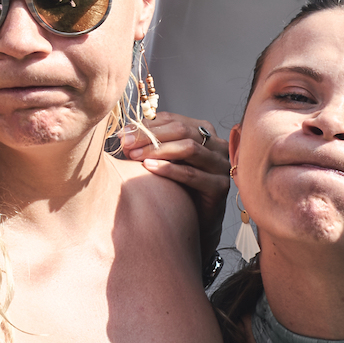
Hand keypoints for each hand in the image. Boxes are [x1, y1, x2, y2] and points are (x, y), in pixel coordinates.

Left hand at [117, 109, 230, 246]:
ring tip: (134, 156)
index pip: (173, 120)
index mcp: (205, 132)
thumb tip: (124, 133)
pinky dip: (168, 169)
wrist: (195, 221)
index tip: (123, 133)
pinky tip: (148, 167)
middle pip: (181, 131)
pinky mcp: (219, 186)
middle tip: (126, 143)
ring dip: (158, 150)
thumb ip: (151, 144)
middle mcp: (217, 145)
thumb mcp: (165, 160)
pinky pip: (191, 174)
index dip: (146, 125)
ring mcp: (220, 165)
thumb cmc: (178, 187)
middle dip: (150, 136)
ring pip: (188, 148)